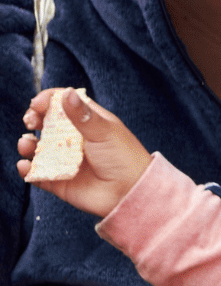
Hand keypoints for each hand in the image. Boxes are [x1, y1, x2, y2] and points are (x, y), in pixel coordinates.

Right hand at [16, 88, 152, 216]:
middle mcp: (74, 139)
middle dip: (34, 119)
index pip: (63, 104)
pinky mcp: (59, 179)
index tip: (38, 105)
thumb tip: (66, 93)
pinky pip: (38, 173)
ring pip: (38, 148)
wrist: (130, 192)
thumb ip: (82, 115)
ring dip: (27, 144)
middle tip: (31, 121)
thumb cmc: (124, 158)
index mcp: (88, 122)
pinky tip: (26, 166)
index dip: (48, 101)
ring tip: (26, 144)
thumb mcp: (104, 132)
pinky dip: (28, 169)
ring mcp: (65, 159)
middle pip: (46, 123)